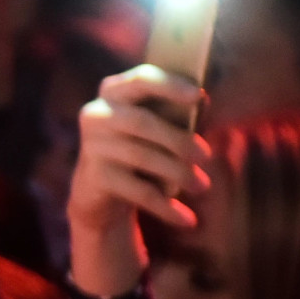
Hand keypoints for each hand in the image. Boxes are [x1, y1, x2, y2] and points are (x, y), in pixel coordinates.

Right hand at [66, 68, 211, 298]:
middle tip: (207, 156)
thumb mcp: (155, 127)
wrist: (100, 191)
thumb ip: (175, 112)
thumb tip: (203, 101)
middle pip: (142, 122)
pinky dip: (166, 207)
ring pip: (142, 157)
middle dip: (179, 139)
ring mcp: (92, 146)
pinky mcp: (94, 177)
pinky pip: (138, 191)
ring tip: (202, 186)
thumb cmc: (139, 147)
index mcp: (113, 92)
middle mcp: (97, 114)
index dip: (169, 85)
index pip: (140, 79)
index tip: (197, 95)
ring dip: (179, 173)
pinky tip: (187, 219)